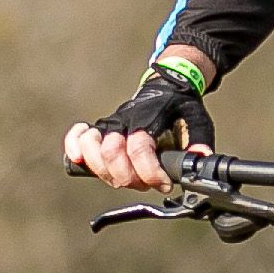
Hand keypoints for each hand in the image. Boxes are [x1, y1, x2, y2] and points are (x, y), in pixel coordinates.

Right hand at [65, 61, 211, 193]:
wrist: (166, 88)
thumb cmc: (179, 108)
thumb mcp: (198, 122)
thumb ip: (199, 142)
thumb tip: (200, 161)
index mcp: (148, 120)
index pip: (139, 149)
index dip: (151, 173)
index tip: (165, 184)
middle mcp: (124, 122)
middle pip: (111, 154)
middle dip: (128, 178)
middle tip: (146, 183)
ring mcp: (109, 125)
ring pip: (91, 149)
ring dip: (105, 171)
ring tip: (123, 177)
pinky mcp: (99, 130)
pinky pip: (76, 137)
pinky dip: (73, 149)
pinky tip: (79, 159)